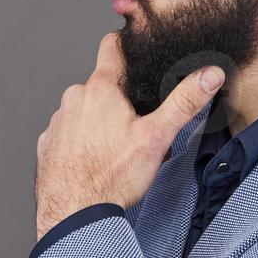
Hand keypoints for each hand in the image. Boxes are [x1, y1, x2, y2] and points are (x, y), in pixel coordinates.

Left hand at [34, 32, 224, 238]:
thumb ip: (184, 102)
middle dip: (118, 99)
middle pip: (100, 85)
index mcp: (101, 89)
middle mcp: (73, 98)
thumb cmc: (112, 177)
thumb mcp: (157, 136)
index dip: (125, 43)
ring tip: (114, 148)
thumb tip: (209, 75)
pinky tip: (93, 160)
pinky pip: (67, 133)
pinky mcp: (47, 143)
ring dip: (97, 121)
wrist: (73, 214)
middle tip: (136, 125)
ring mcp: (57, 121)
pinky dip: (80, 141)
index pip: (111, 47)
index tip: (134, 47)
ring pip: (83, 110)